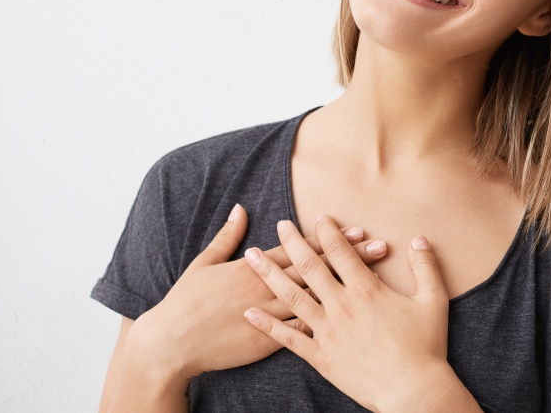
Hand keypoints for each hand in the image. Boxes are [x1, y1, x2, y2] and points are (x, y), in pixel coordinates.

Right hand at [126, 205, 388, 383]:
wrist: (170, 342)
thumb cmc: (185, 302)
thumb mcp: (204, 262)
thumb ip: (227, 236)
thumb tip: (241, 209)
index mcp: (252, 267)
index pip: (299, 247)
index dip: (329, 238)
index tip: (356, 228)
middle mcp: (265, 287)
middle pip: (316, 268)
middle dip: (350, 256)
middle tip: (380, 246)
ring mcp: (268, 314)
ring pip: (316, 297)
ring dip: (348, 286)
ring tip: (377, 279)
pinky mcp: (266, 340)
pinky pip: (302, 331)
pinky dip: (327, 323)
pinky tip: (354, 318)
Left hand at [242, 216, 460, 412]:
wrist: (413, 391)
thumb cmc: (426, 347)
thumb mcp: (433, 301)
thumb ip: (425, 266)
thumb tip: (419, 238)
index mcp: (367, 289)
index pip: (340, 251)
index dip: (328, 231)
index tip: (319, 218)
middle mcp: (342, 305)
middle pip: (309, 266)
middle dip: (292, 242)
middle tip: (280, 225)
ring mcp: (327, 331)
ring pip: (291, 296)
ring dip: (269, 273)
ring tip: (252, 256)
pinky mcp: (320, 356)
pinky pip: (287, 338)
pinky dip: (267, 324)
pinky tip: (249, 312)